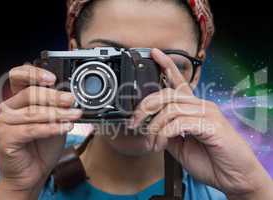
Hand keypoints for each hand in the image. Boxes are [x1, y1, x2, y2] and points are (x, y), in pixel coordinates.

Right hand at [0, 65, 81, 198]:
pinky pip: (31, 129)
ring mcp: (5, 123)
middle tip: (72, 100)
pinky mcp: (6, 138)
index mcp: (19, 99)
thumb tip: (71, 95)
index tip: (53, 78)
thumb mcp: (55, 121)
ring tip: (75, 115)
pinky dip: (51, 128)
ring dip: (58, 113)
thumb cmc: (43, 145)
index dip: (35, 73)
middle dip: (55, 96)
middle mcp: (9, 108)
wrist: (34, 171)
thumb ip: (58, 107)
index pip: (20, 77)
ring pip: (33, 112)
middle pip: (31, 94)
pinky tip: (65, 127)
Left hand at [130, 49, 272, 198]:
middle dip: (145, 106)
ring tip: (151, 141)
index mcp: (194, 108)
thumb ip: (167, 132)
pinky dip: (164, 134)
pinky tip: (161, 144)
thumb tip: (151, 126)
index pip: (179, 81)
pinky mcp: (212, 125)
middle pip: (168, 94)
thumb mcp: (180, 145)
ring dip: (154, 126)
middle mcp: (201, 106)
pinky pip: (180, 122)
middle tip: (134, 122)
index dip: (167, 65)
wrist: (233, 177)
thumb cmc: (210, 160)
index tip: (154, 53)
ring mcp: (208, 113)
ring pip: (171, 108)